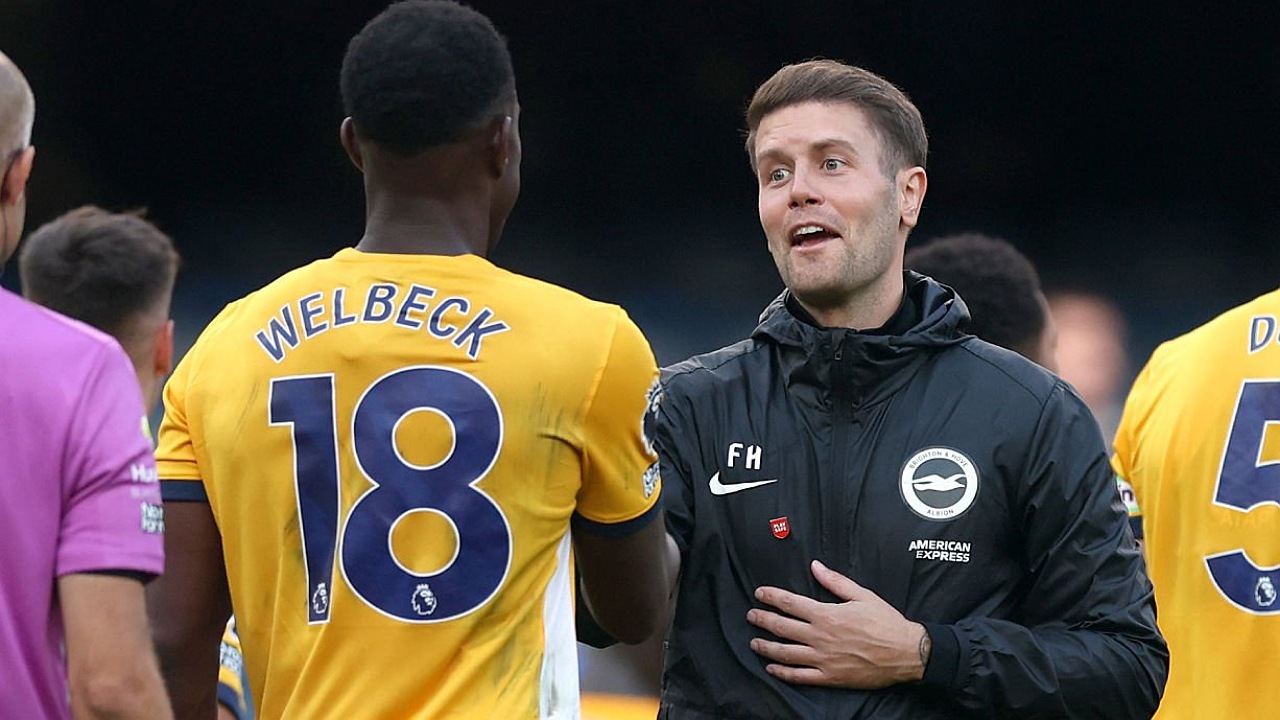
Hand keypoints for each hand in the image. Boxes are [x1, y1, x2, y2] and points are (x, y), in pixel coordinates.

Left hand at [746, 559, 927, 688]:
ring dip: (766, 646)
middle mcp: (820, 637)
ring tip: (754, 642)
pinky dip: (782, 673)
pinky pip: (799, 676)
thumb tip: (815, 566)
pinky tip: (772, 668)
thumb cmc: (886, 622)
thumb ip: (835, 581)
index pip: (789, 603)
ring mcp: (823, 659)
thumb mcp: (862, 595)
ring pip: (785, 653)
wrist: (906, 653)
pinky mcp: (829, 677)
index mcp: (826, 614)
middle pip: (781, 627)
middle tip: (751, 615)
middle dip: (762, 619)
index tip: (759, 593)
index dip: (771, 597)